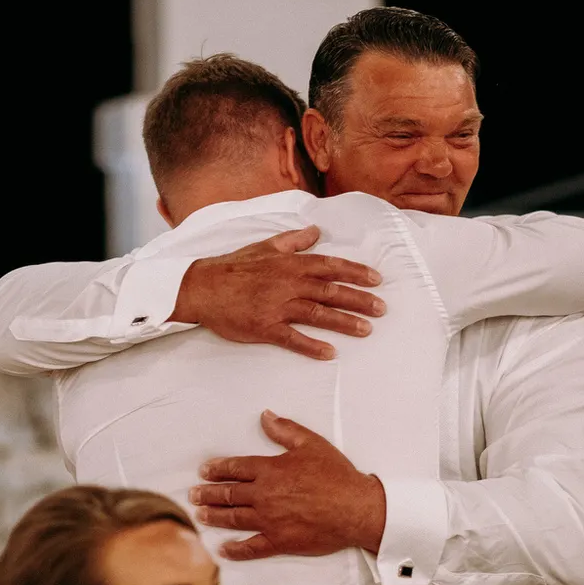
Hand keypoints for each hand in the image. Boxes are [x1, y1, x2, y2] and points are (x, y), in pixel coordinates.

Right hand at [168, 226, 385, 359]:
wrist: (201, 286)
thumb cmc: (233, 266)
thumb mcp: (265, 246)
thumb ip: (294, 241)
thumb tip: (316, 231)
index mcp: (290, 264)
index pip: (330, 266)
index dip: (355, 272)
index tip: (376, 280)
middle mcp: (288, 283)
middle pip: (330, 291)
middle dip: (359, 299)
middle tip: (382, 309)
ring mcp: (277, 306)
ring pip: (317, 313)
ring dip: (344, 322)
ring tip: (366, 330)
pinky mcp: (264, 327)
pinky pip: (292, 338)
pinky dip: (311, 346)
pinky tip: (330, 353)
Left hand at [190, 410, 386, 559]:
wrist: (356, 508)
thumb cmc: (336, 475)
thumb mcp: (311, 443)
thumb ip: (285, 430)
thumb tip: (265, 416)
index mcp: (271, 470)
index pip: (235, 468)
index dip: (217, 469)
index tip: (204, 471)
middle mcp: (264, 495)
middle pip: (228, 494)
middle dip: (208, 493)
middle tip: (193, 494)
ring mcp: (270, 520)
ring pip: (233, 518)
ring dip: (214, 516)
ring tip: (200, 515)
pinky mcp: (279, 541)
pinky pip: (252, 546)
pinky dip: (235, 549)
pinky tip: (223, 549)